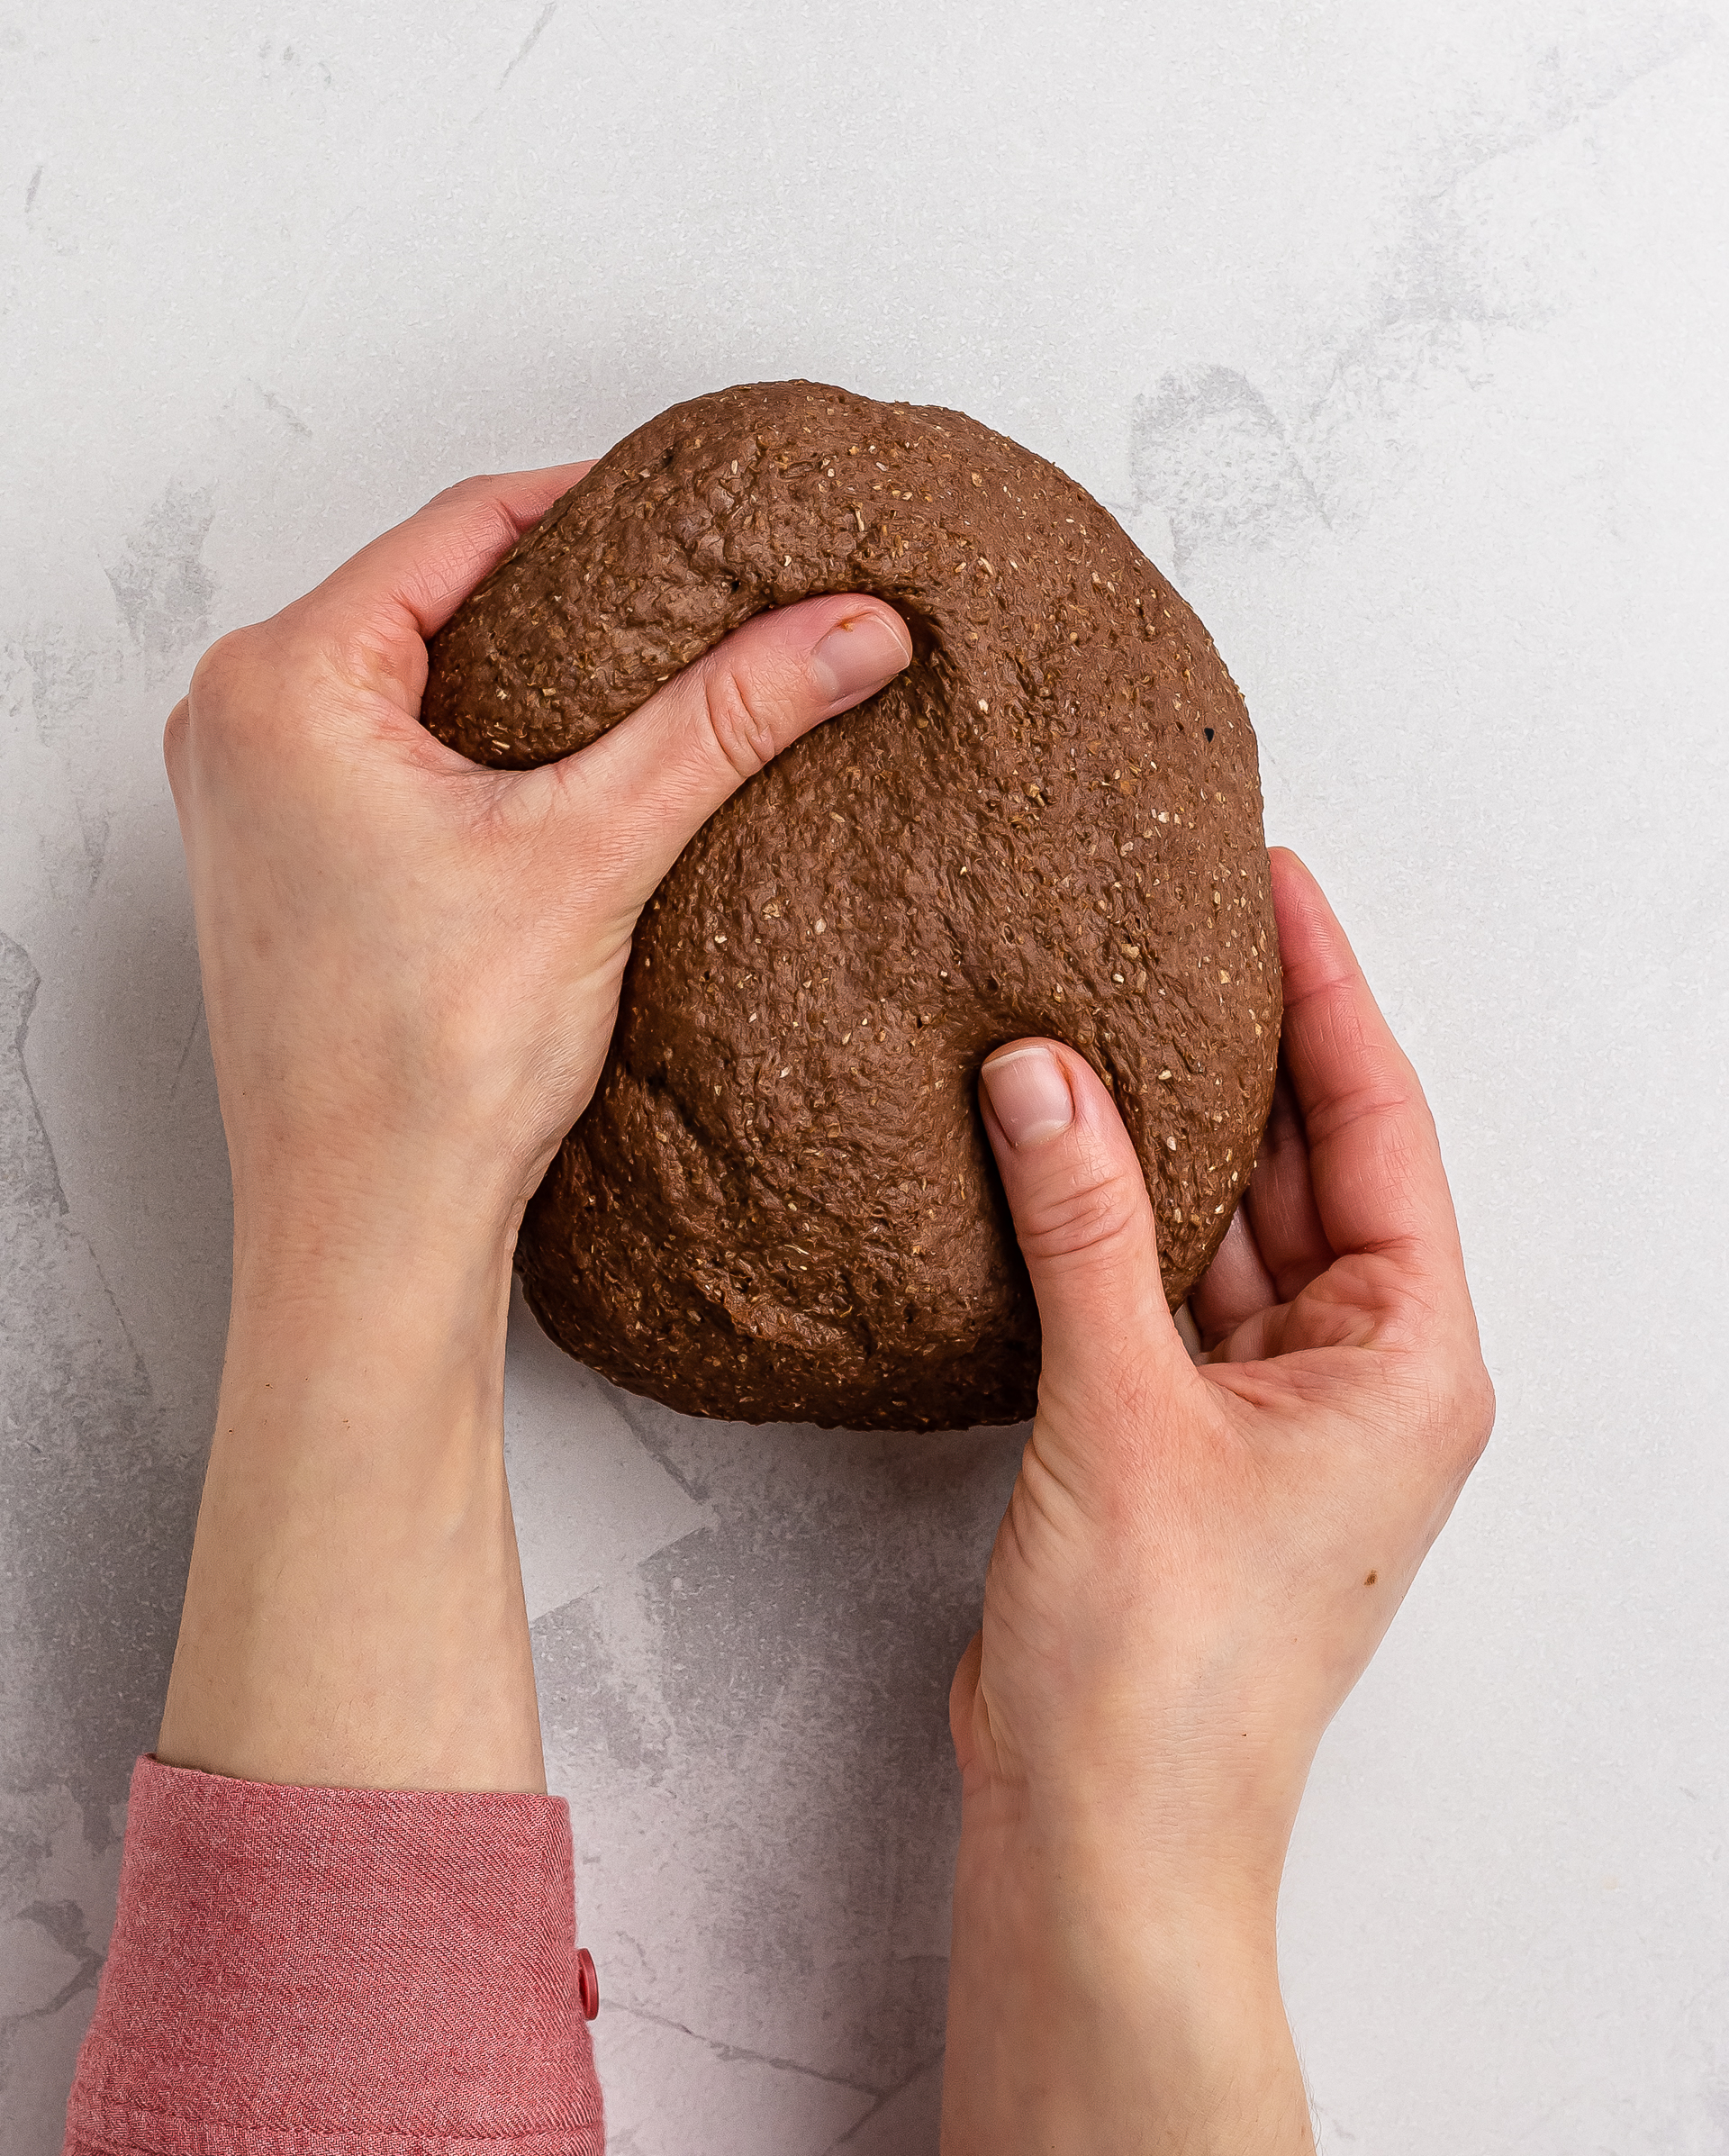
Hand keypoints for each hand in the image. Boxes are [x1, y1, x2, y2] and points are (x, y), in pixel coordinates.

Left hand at [156, 467, 910, 1788]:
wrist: (369, 1236)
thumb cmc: (425, 1069)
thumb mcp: (598, 853)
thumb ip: (729, 719)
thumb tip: (853, 626)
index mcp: (282, 680)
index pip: (469, 525)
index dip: (608, 508)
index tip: (716, 516)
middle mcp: (239, 720)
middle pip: (442, 593)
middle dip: (581, 593)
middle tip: (708, 593)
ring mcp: (251, 795)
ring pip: (424, 673)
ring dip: (538, 670)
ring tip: (660, 678)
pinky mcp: (285, 860)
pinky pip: (398, 749)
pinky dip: (490, 742)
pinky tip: (577, 771)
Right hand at [941, 848, 1493, 2152]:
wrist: (1105, 1828)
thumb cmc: (1163, 1665)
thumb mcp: (1124, 1409)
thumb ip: (1083, 1225)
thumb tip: (1041, 1069)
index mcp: (1408, 1359)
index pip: (1375, 1125)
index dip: (1326, 992)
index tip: (1274, 883)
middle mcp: (1359, 1373)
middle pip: (1308, 1162)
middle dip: (1244, 1044)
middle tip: (1177, 916)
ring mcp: (1273, 1407)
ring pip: (1227, 1221)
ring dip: (1167, 1128)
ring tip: (1104, 1000)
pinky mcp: (1187, 1436)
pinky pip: (1161, 1283)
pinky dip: (1114, 1215)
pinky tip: (1060, 1138)